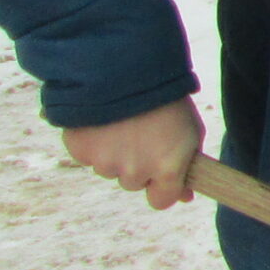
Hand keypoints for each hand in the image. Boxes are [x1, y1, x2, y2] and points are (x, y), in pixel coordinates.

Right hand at [61, 97, 203, 211]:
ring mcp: (104, 163)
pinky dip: (93, 142)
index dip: (161, 188)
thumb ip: (188, 163)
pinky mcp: (79, 151)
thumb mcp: (190, 129)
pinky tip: (103, 120)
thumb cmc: (165, 97)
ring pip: (108, 168)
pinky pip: (87, 155)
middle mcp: (135, 171)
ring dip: (113, 153)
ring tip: (122, 122)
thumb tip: (185, 195)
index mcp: (167, 167)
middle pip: (133, 182)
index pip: (161, 201)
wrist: (125, 68)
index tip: (161, 176)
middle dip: (136, 164)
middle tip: (141, 134)